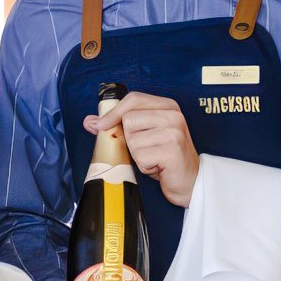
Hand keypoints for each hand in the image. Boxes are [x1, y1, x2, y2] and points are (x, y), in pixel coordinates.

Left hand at [84, 91, 197, 206]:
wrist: (191, 181)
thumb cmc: (165, 159)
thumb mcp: (144, 137)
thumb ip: (119, 126)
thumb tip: (90, 121)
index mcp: (168, 106)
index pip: (133, 99)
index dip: (113, 112)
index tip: (101, 125)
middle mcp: (173, 115)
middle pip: (129, 120)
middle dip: (130, 140)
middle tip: (147, 150)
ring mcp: (174, 132)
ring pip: (132, 141)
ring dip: (138, 156)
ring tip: (154, 159)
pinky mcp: (173, 150)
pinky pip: (141, 157)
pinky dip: (145, 167)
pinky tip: (158, 167)